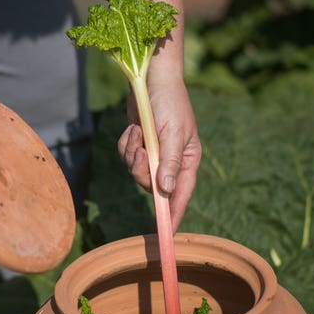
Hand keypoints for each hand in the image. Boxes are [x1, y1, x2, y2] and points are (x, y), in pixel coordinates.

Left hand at [118, 81, 201, 231]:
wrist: (152, 78)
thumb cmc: (169, 103)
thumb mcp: (172, 133)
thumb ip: (169, 162)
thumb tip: (165, 191)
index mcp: (187, 160)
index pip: (180, 195)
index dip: (173, 214)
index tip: (167, 235)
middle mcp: (171, 160)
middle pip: (151, 185)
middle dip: (141, 171)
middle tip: (141, 152)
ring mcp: (153, 153)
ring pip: (135, 171)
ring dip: (132, 153)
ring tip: (138, 132)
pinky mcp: (138, 144)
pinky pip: (126, 156)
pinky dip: (126, 144)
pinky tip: (133, 128)